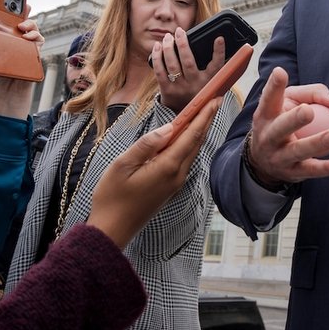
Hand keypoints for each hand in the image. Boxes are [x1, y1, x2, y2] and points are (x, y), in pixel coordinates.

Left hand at [0, 19, 43, 118]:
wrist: (7, 98)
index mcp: (9, 41)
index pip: (15, 23)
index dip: (19, 11)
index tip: (19, 2)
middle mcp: (21, 44)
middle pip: (28, 26)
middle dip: (27, 18)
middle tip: (20, 21)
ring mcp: (30, 52)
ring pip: (37, 35)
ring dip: (33, 30)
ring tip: (24, 31)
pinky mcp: (35, 60)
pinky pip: (40, 47)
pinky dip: (37, 42)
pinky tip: (31, 41)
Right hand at [87, 97, 221, 247]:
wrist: (112, 230)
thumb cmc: (112, 197)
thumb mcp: (123, 165)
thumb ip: (147, 144)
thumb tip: (168, 128)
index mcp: (167, 166)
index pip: (191, 135)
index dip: (204, 115)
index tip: (215, 99)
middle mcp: (177, 174)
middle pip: (196, 142)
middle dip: (206, 120)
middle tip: (215, 100)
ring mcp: (175, 182)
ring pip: (192, 152)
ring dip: (199, 132)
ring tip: (204, 113)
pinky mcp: (170, 187)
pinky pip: (185, 160)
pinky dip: (189, 144)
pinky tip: (187, 137)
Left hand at [151, 29, 224, 111]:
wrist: (188, 117)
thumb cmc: (200, 92)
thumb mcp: (213, 84)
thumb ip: (216, 69)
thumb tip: (219, 43)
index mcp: (209, 82)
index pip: (217, 65)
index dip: (219, 52)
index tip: (219, 39)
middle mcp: (196, 86)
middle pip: (188, 62)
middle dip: (183, 44)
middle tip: (179, 31)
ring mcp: (180, 89)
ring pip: (172, 65)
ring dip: (168, 48)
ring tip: (168, 37)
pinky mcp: (167, 91)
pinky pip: (160, 72)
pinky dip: (157, 58)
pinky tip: (157, 47)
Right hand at [243, 67, 328, 187]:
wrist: (265, 161)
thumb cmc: (283, 121)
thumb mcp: (292, 102)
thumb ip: (314, 94)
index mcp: (266, 115)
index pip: (269, 99)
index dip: (274, 86)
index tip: (280, 73)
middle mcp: (268, 137)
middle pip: (280, 128)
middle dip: (293, 120)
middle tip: (308, 111)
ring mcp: (279, 157)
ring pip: (297, 151)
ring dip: (315, 144)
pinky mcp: (293, 173)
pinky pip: (313, 170)